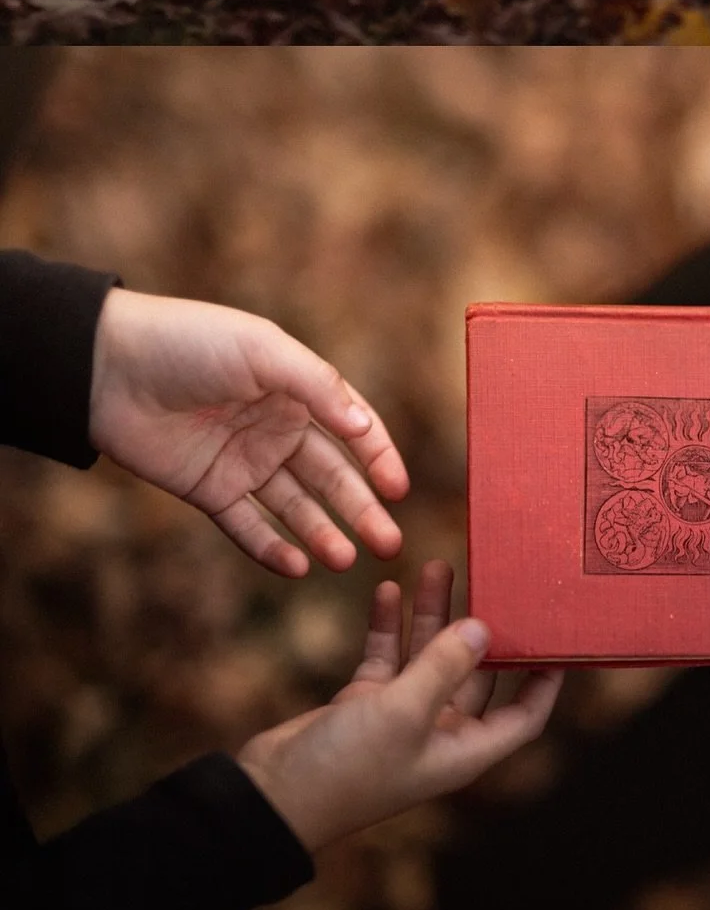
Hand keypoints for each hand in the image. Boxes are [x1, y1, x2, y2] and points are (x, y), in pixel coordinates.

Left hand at [91, 287, 408, 576]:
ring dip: (324, 533)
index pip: (353, 429)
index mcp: (298, 389)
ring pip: (296, 507)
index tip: (399, 490)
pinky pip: (247, 526)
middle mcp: (278, 427)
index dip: (379, 458)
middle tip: (390, 544)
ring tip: (349, 561)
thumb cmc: (192, 342)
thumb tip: (362, 426)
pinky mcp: (209, 489)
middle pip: (331, 476)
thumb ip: (317, 387)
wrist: (109, 367)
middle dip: (363, 509)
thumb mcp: (264, 351)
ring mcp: (244, 461)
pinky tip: (298, 567)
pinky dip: (272, 548)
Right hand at [236, 562, 561, 852]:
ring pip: (429, 654)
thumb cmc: (346, 769)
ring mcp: (401, 716)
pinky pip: (388, 655)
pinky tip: (387, 588)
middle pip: (476, 672)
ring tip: (437, 565)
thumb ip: (445, 665)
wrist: (270, 799)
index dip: (546, 681)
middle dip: (482, 625)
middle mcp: (438, 732)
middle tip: (490, 576)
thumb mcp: (404, 711)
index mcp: (462, 750)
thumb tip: (484, 628)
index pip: (523, 716)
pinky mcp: (365, 703)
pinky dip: (389, 624)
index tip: (559, 634)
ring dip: (434, 613)